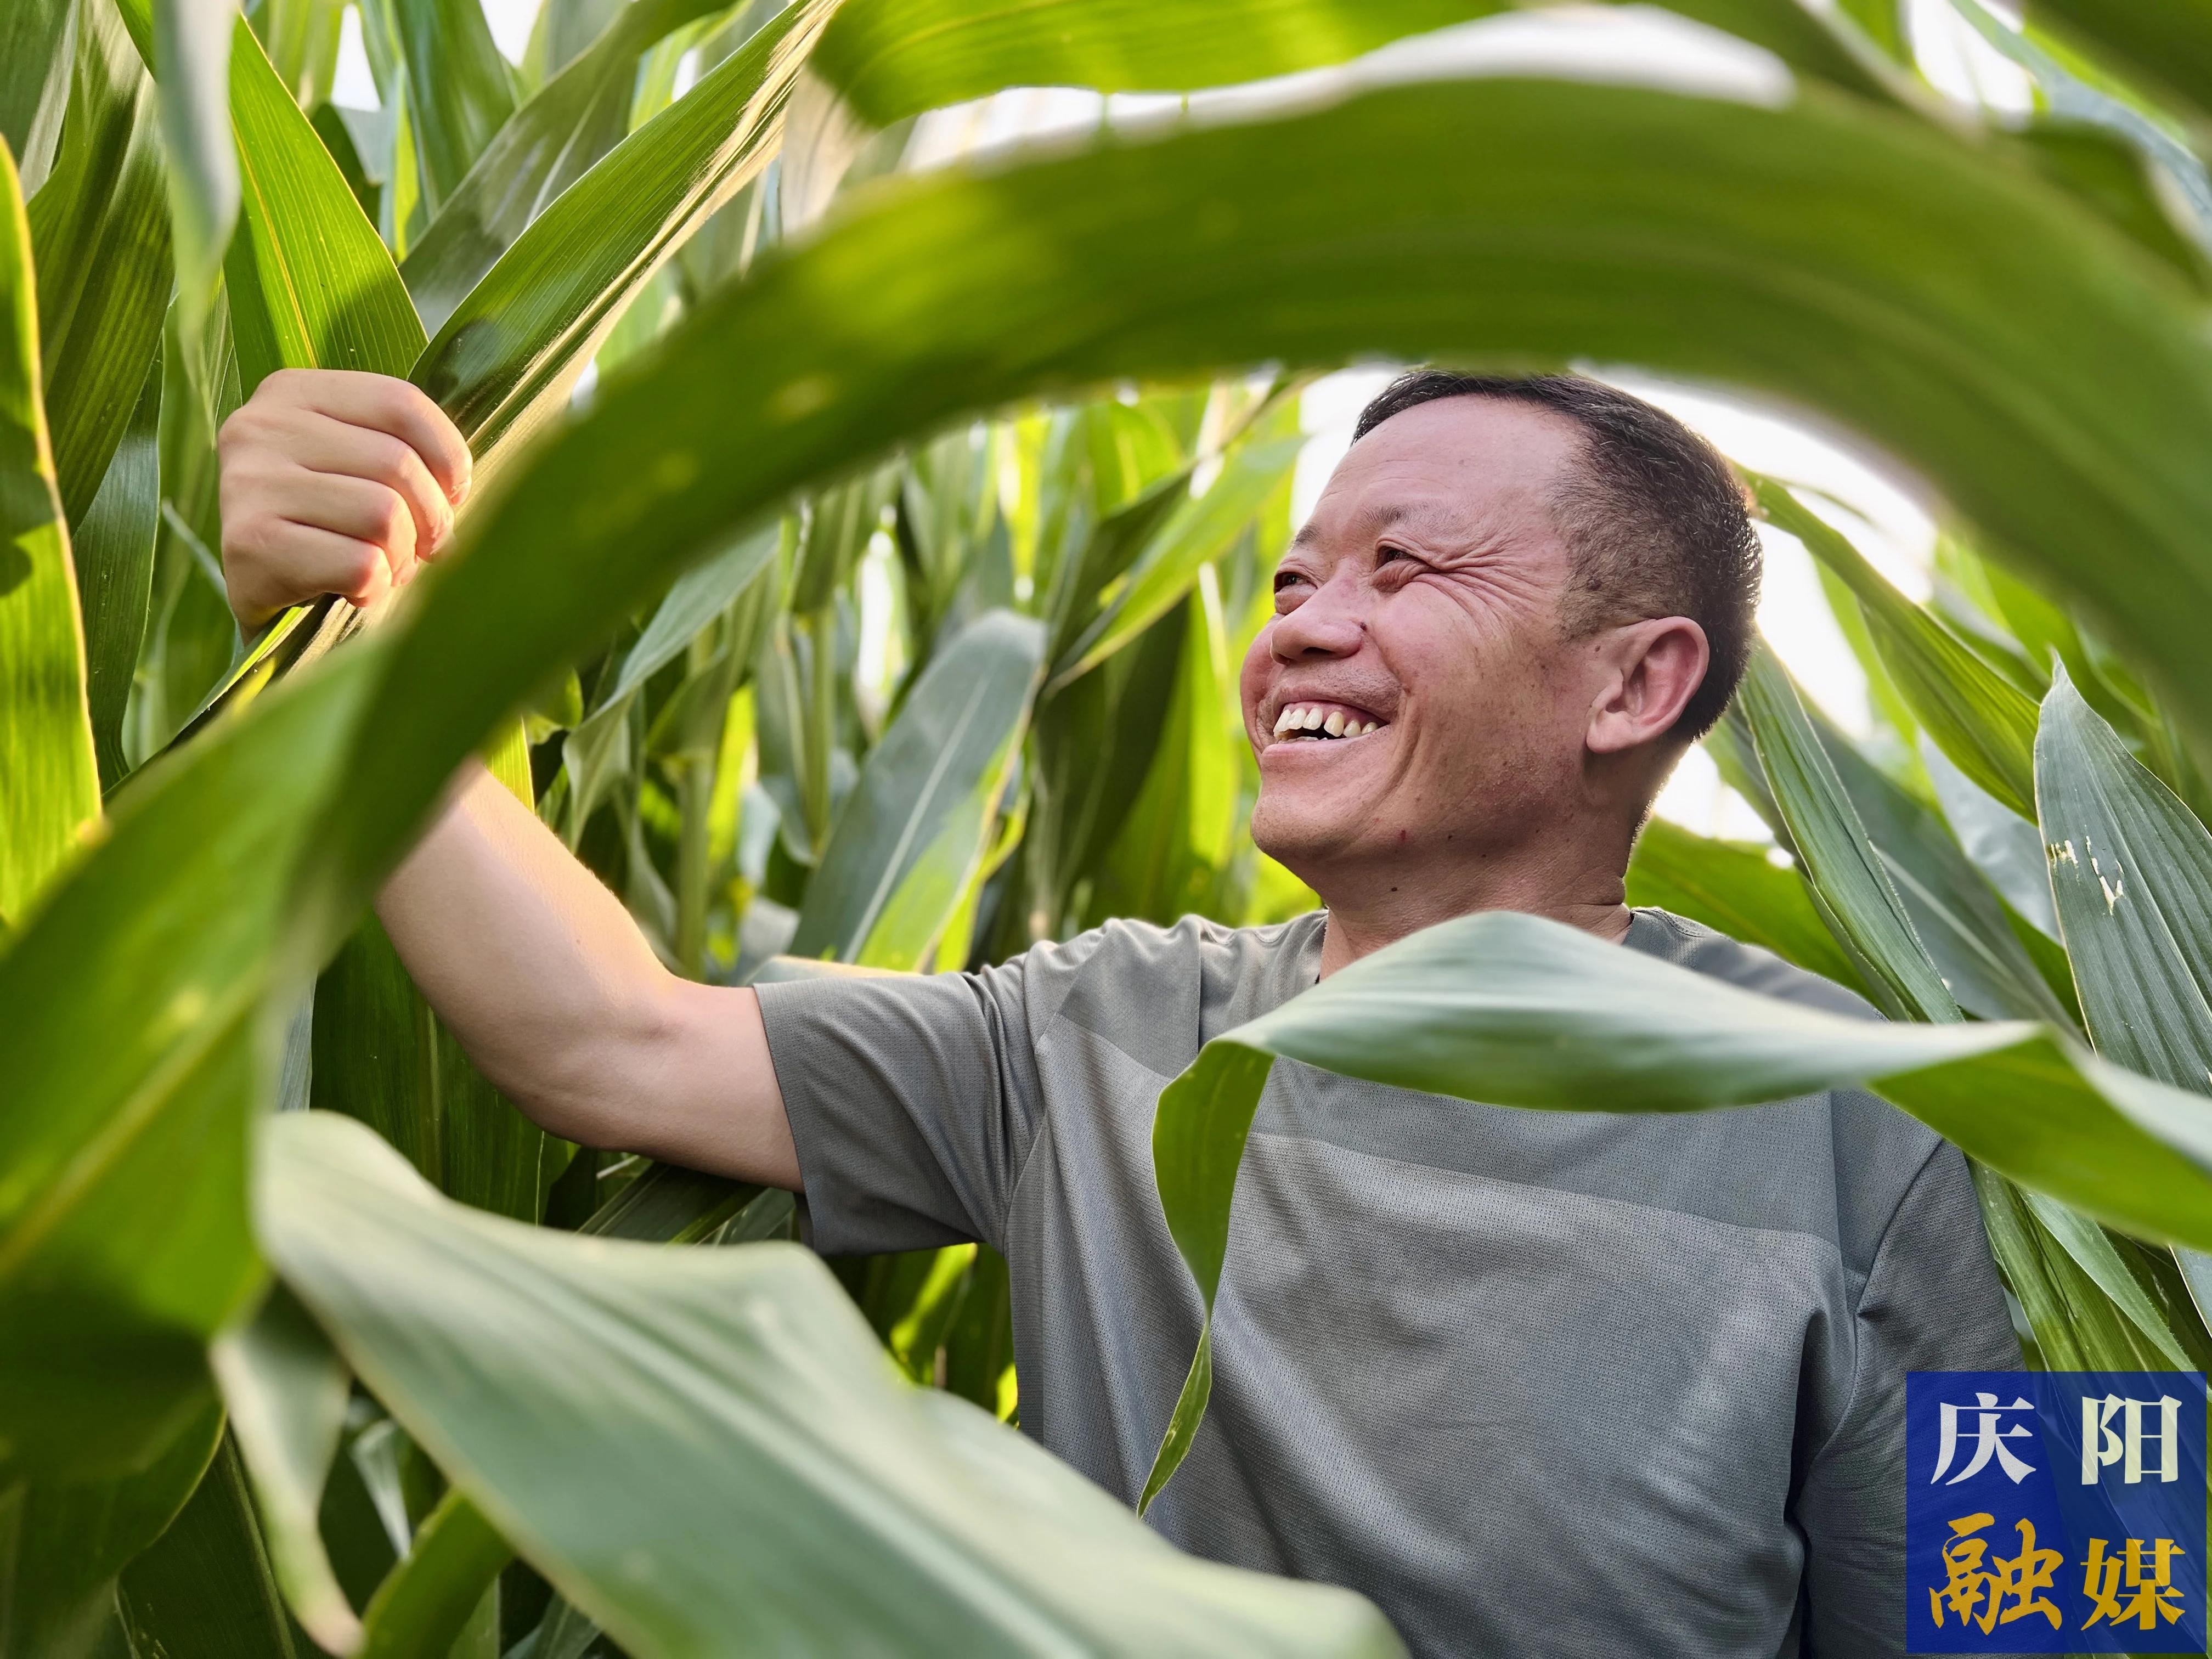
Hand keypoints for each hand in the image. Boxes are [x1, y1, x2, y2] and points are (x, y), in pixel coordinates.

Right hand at [217, 367, 472, 630]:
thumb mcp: (359, 469)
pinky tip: (354, 591)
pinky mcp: (248, 543)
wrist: (253, 599)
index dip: (447, 456)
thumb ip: (404, 452)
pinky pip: (360, 565)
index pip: (401, 403)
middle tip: (422, 548)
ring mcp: (248, 482)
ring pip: (383, 515)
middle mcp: (261, 427)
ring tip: (384, 567)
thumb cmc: (325, 527)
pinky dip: (375, 588)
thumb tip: (456, 485)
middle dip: (432, 518)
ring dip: (402, 556)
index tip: (451, 494)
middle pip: (397, 462)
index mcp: (292, 391)